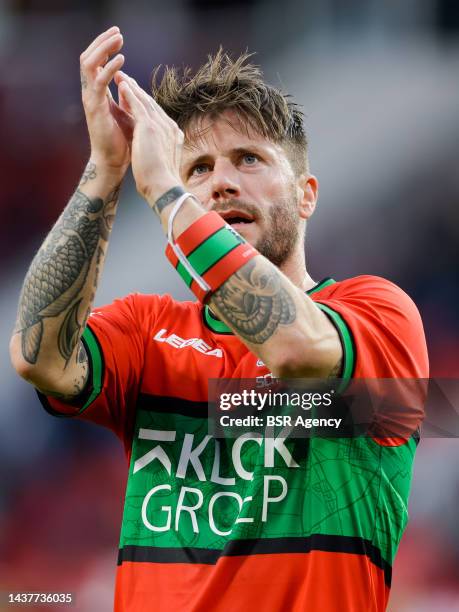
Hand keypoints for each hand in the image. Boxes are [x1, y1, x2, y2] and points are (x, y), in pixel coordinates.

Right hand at [80, 26, 132, 172]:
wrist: (113, 163)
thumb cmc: (120, 142)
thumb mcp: (125, 114)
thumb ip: (125, 98)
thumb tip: (129, 84)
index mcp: (97, 94)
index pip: (96, 62)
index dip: (105, 47)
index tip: (118, 36)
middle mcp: (90, 93)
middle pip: (89, 58)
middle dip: (102, 42)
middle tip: (117, 32)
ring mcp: (90, 100)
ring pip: (89, 64)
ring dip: (103, 49)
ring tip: (118, 39)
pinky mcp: (95, 108)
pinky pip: (99, 82)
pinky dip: (109, 68)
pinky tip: (121, 61)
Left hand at [114, 71, 183, 204]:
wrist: (163, 188)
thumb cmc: (160, 183)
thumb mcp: (160, 163)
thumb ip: (158, 152)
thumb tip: (153, 154)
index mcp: (172, 136)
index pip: (157, 116)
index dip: (145, 104)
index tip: (135, 97)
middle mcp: (169, 127)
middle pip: (151, 105)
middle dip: (138, 92)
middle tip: (126, 79)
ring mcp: (161, 125)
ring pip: (145, 101)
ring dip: (132, 87)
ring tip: (121, 76)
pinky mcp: (150, 127)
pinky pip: (139, 105)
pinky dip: (130, 93)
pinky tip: (122, 84)